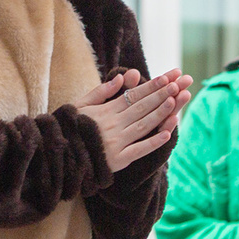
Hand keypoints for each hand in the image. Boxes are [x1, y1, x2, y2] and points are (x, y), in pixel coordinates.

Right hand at [78, 68, 193, 171]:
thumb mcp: (80, 105)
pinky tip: (167, 134)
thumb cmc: (70, 128)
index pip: (133, 95)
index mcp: (105, 111)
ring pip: (143, 125)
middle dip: (161, 95)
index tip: (167, 78)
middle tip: (179, 85)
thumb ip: (101, 92)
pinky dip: (153, 142)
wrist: (59, 155)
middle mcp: (112, 124)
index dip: (151, 87)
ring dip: (160, 114)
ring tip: (174, 102)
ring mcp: (116, 142)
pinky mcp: (118, 160)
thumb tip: (120, 78)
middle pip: (141, 107)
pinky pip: (139, 150)